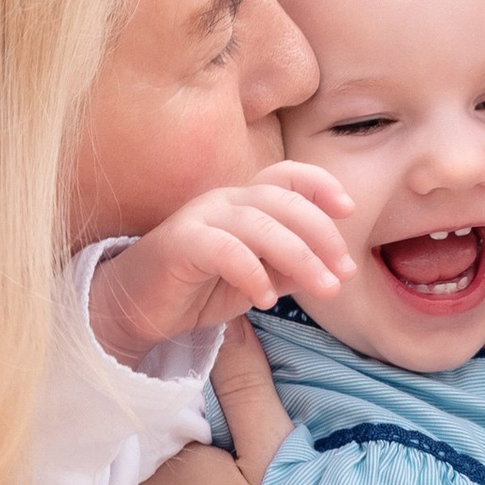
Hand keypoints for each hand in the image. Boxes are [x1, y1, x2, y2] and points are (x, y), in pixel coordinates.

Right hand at [87, 167, 354, 363]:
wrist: (135, 308)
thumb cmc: (196, 289)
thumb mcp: (256, 279)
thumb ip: (289, 268)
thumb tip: (332, 268)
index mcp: (243, 201)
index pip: (286, 176)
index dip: (320, 185)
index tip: (349, 210)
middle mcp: (223, 200)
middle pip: (282, 200)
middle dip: (321, 234)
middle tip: (343, 272)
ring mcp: (199, 217)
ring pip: (259, 224)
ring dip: (298, 256)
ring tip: (322, 288)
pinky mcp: (179, 243)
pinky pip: (224, 249)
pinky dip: (252, 272)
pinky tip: (266, 300)